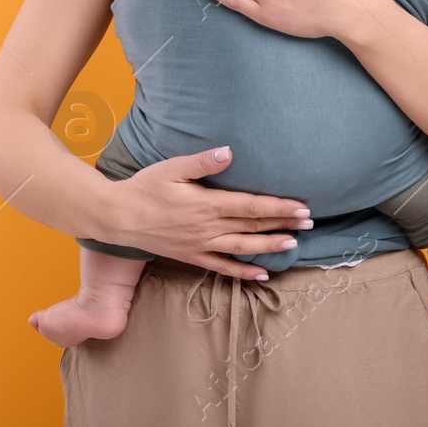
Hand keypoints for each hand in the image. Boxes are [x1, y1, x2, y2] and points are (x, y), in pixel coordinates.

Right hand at [107, 145, 313, 279]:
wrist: (118, 218)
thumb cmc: (145, 188)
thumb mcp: (172, 168)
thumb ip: (202, 162)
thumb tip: (229, 152)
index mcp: (207, 204)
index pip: (252, 206)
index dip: (279, 207)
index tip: (302, 208)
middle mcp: (208, 227)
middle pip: (253, 227)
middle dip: (283, 225)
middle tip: (309, 224)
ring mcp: (201, 245)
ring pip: (243, 248)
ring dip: (270, 247)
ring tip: (293, 245)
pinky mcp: (192, 256)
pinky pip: (222, 267)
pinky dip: (243, 272)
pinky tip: (262, 274)